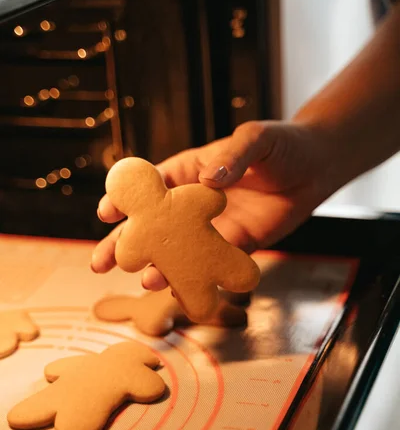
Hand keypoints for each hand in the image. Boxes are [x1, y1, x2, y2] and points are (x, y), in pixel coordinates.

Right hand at [91, 120, 334, 288]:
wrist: (316, 167)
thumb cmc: (280, 144)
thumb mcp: (255, 139)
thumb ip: (232, 156)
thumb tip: (210, 179)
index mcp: (191, 171)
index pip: (151, 186)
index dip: (126, 199)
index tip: (105, 213)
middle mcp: (195, 203)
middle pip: (154, 225)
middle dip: (127, 242)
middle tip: (101, 262)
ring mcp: (214, 227)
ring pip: (179, 251)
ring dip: (159, 266)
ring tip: (142, 280)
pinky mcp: (237, 245)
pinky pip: (212, 265)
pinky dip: (196, 277)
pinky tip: (179, 290)